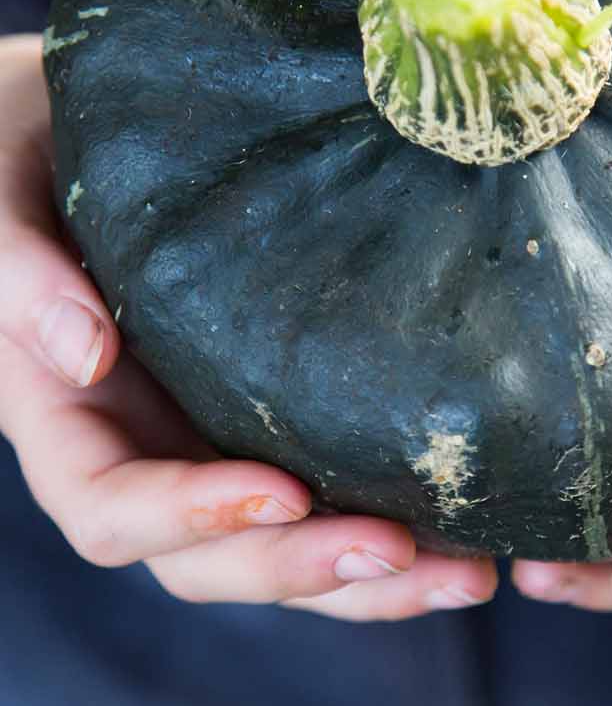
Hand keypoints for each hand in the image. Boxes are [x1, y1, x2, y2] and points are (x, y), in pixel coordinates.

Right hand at [0, 34, 496, 619]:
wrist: (71, 126)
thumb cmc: (15, 148)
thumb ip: (19, 275)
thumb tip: (84, 356)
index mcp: (63, 417)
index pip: (110, 508)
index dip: (188, 515)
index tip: (280, 492)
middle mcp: (139, 449)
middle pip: (207, 559)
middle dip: (305, 569)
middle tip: (409, 553)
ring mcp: (207, 442)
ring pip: (279, 551)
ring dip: (369, 578)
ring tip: (472, 575)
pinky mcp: (269, 416)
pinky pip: (325, 495)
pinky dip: (392, 525)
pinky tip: (472, 527)